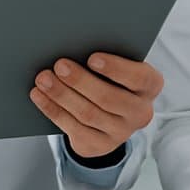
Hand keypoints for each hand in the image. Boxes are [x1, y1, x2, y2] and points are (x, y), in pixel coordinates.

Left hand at [29, 52, 162, 158]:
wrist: (108, 112)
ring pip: (88, 114)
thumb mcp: (117, 65)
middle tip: (60, 65)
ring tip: (44, 78)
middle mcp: (140, 112)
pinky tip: (39, 96)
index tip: (92, 57)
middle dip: (81, 81)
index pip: (139, 78)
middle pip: (109, 98)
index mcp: (150, 86)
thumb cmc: (110, 76)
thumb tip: (75, 43)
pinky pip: (73, 129)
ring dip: (62, 95)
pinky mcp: (99, 145)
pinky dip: (53, 110)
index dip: (116, 68)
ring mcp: (120, 132)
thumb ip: (105, 58)